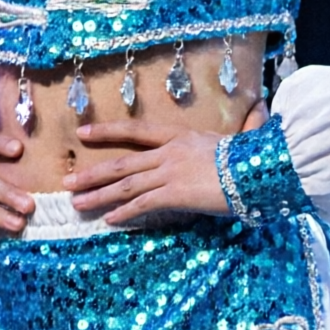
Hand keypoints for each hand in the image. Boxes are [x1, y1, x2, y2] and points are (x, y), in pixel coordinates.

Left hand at [65, 120, 246, 225]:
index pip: (135, 131)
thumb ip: (242, 128)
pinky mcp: (174, 194)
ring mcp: (169, 173)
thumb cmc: (253, 156)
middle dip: (92, 173)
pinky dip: (124, 212)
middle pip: (122, 163)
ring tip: (78, 204)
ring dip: (99, 196)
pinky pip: (142, 204)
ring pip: (125, 185)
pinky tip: (109, 219)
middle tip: (68, 182)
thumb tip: (261, 110)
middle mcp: (168, 153)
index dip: (107, 132)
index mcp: (179, 136)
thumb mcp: (240, 138)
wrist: (257, 169)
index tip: (82, 133)